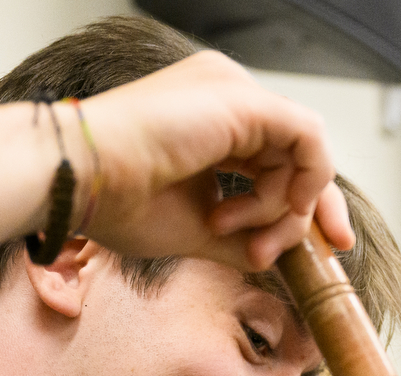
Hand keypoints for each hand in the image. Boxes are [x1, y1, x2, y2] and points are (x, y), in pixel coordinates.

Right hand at [78, 51, 353, 269]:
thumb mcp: (198, 229)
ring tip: (229, 229)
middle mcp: (227, 99)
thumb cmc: (117, 201)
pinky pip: (309, 139)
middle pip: (300, 155)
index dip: (303, 205)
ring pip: (302, 155)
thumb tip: (278, 257)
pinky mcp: (244, 100)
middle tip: (320, 252)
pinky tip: (276, 207)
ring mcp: (235, 93)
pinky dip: (305, 181)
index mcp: (212, 123)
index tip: (316, 250)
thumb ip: (243, 238)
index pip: (279, 159)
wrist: (80, 180)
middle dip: (313, 211)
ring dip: (281, 209)